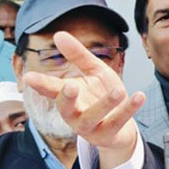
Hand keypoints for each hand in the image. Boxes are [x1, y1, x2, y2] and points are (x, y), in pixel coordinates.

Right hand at [22, 31, 144, 168]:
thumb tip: (58, 34)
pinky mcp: (107, 134)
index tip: (28, 77)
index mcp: (69, 97)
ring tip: (119, 90)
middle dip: (66, 98)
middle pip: (66, 108)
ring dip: (105, 104)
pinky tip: (140, 96)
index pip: (52, 89)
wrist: (121, 127)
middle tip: (69, 87)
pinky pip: (118, 122)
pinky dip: (129, 109)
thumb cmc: (103, 95)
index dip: (40, 84)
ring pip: (93, 117)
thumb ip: (78, 55)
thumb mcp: (94, 72)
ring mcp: (90, 126)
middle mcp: (75, 113)